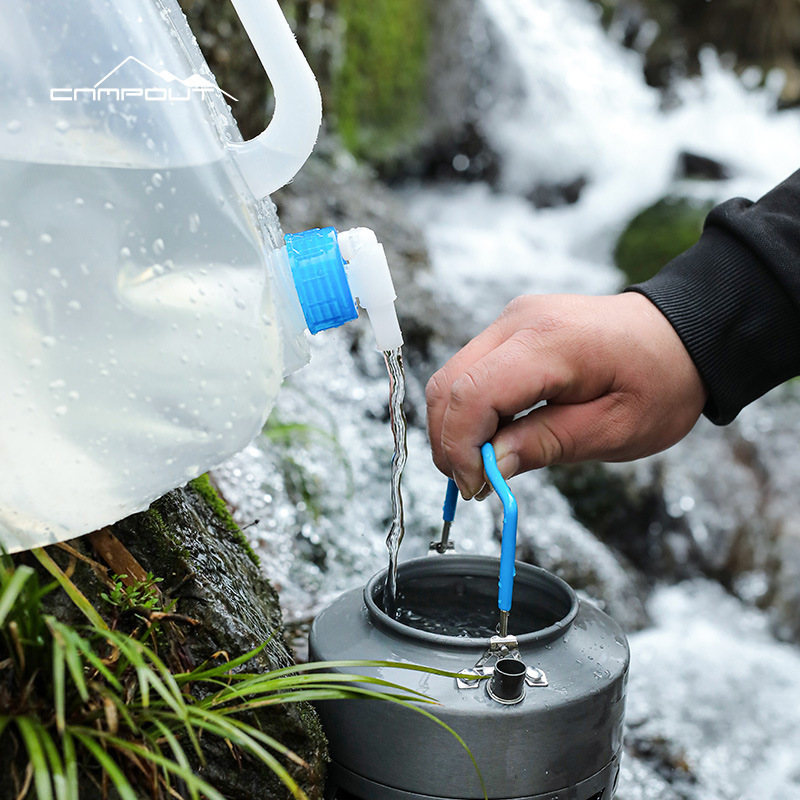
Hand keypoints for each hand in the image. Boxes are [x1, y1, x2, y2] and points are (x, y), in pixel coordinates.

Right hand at [426, 292, 707, 498]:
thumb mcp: (615, 429)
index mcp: (550, 342)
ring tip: (486, 463)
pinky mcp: (512, 328)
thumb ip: (546, 444)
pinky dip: (472, 409)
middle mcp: (519, 321)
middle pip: (450, 384)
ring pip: (453, 377)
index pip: (473, 394)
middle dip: (450, 441)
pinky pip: (472, 370)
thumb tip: (489, 465)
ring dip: (457, 426)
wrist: (681, 333)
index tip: (474, 487)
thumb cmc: (661, 381)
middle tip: (473, 483)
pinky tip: (497, 434)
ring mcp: (512, 320)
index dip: (461, 447)